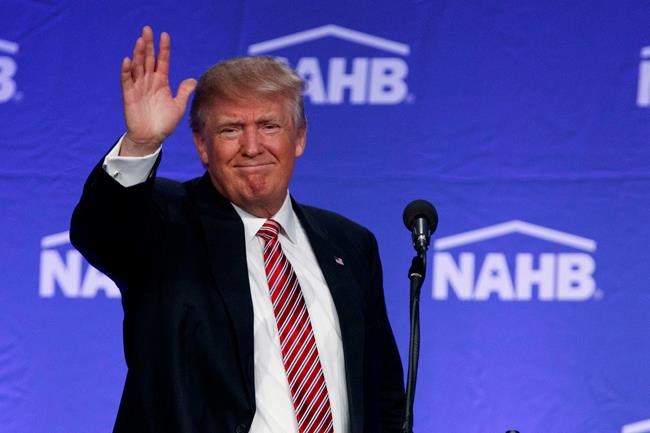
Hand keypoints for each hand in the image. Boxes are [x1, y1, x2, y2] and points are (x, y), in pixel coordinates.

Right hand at [120, 26, 196, 155]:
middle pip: (148, 59)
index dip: (164, 49)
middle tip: (147, 29)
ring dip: (138, 54)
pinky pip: (127, 81)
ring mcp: (138, 87)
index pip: (162, 61)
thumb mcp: (178, 107)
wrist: (151, 138)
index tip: (164, 35)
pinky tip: (128, 60)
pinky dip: (126, 71)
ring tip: (140, 41)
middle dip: (148, 45)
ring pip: (137, 66)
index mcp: (161, 82)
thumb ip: (184, 92)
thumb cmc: (164, 123)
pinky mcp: (129, 95)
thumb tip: (193, 79)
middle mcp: (149, 82)